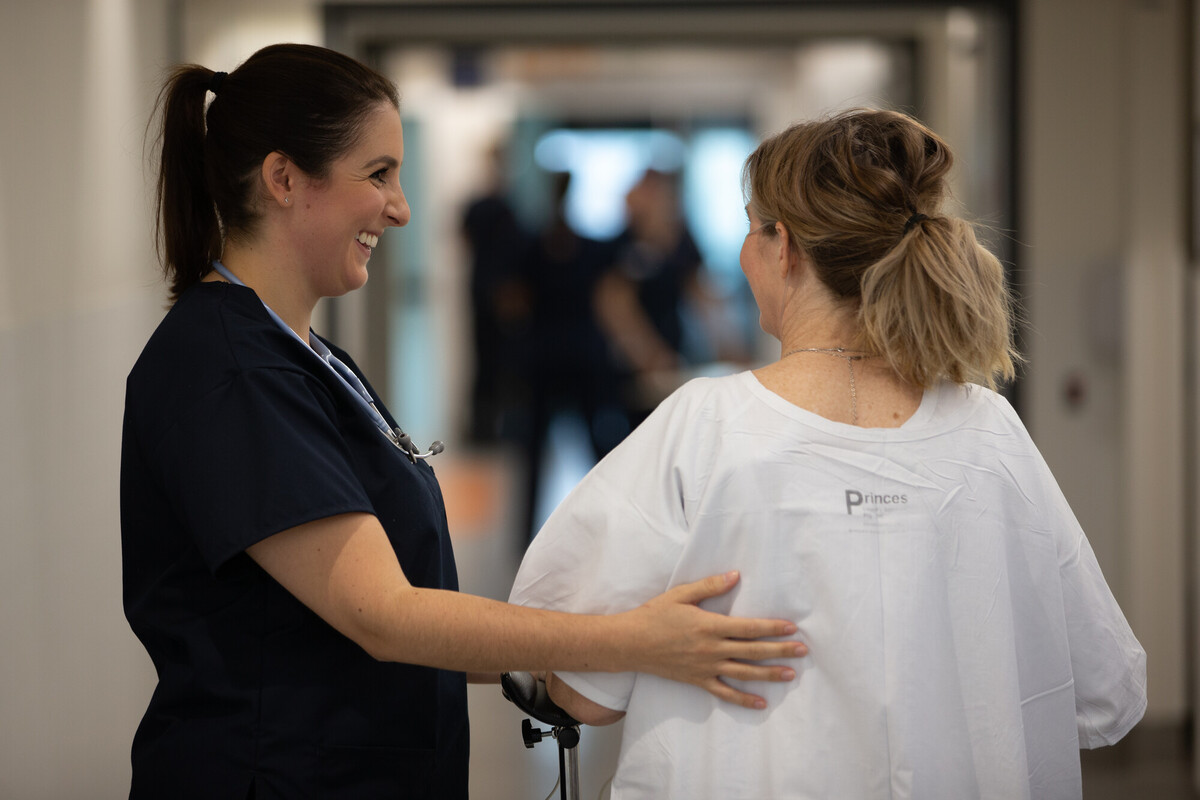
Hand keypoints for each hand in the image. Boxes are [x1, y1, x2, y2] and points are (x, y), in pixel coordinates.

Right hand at [623, 571, 806, 708]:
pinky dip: (743, 699)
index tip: (791, 627)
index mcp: (709, 625)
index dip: (772, 627)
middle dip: (780, 651)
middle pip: (753, 651)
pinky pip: (725, 693)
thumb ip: (709, 586)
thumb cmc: (654, 615)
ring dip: (769, 674)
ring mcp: (706, 667)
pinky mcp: (698, 680)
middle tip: (802, 651)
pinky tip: (761, 703)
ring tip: (791, 675)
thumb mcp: (681, 594)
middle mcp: (711, 648)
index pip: (748, 627)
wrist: (630, 643)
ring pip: (744, 673)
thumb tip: (735, 576)